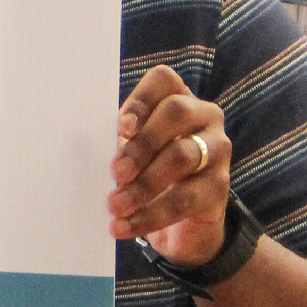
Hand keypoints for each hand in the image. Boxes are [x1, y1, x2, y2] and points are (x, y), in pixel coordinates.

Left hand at [110, 64, 231, 265]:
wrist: (180, 226)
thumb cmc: (145, 174)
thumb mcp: (130, 154)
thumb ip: (118, 143)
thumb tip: (86, 145)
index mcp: (177, 99)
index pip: (164, 81)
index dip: (141, 99)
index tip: (120, 127)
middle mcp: (204, 117)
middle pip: (176, 113)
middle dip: (141, 143)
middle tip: (115, 172)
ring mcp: (217, 150)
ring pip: (182, 156)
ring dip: (143, 183)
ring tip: (115, 205)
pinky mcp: (221, 187)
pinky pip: (186, 198)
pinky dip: (151, 215)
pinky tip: (126, 226)